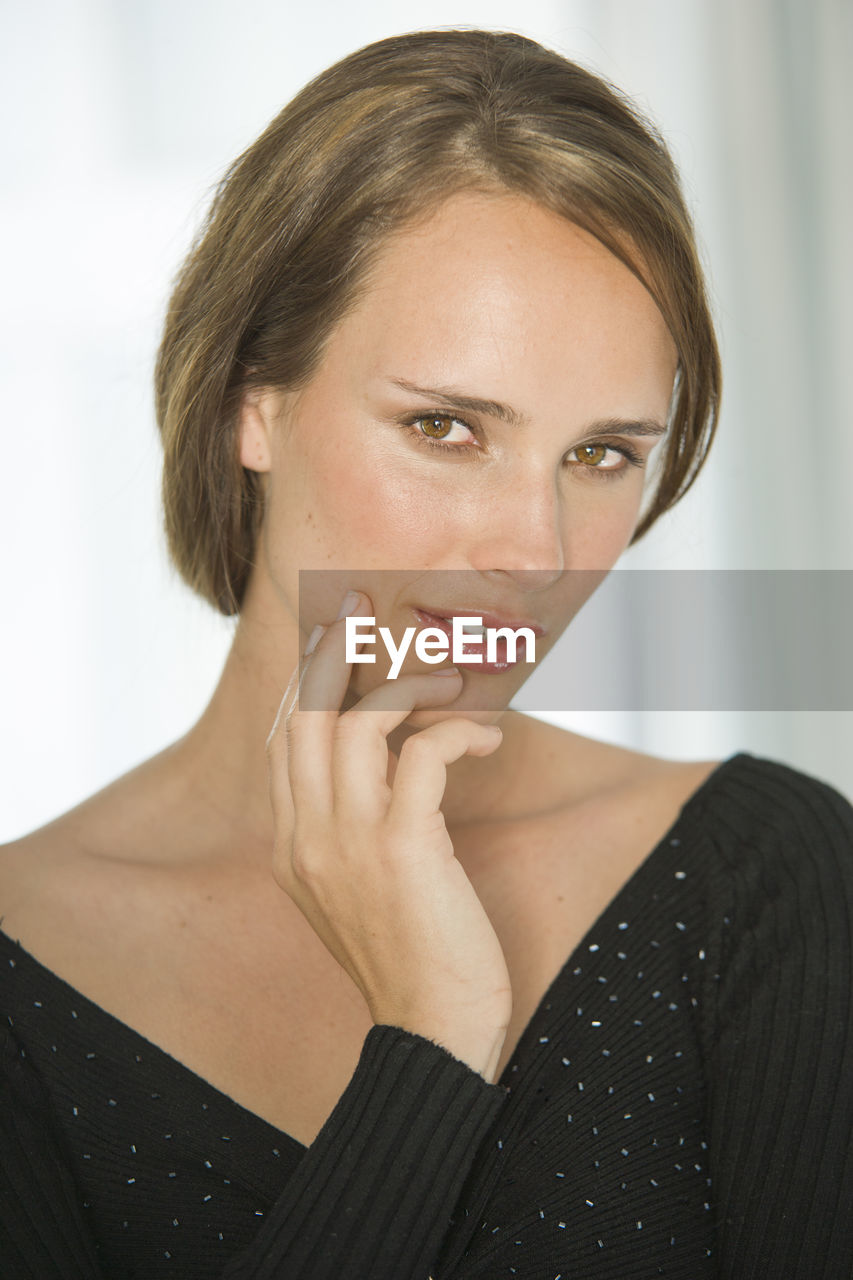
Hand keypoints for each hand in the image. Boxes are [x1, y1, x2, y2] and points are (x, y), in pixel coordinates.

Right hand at [265, 591, 512, 1080]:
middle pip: (308, 712)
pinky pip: (422, 754)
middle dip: (337, 650)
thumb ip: (352, 831)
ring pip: (360, 720)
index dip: (310, 679)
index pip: (284, 737)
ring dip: (413, 685)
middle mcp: (308, 836)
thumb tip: (389, 768)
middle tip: (366, 605)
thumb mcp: (360, 892)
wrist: (432, 1033)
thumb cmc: (412, 958)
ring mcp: (349, 841)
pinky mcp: (402, 848)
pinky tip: (487, 739)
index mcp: (292, 846)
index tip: (338, 639)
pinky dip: (458, 731)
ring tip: (457, 681)